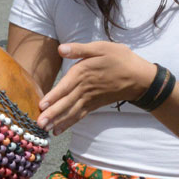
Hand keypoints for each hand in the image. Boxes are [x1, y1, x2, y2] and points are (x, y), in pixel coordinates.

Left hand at [36, 42, 157, 134]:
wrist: (139, 77)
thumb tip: (60, 49)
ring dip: (58, 121)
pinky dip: (68, 123)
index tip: (42, 105)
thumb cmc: (119, 59)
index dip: (54, 96)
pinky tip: (58, 130)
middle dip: (52, 114)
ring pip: (71, 112)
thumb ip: (80, 49)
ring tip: (45, 130)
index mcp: (83, 72)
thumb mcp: (101, 48)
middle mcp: (85, 88)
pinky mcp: (94, 105)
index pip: (66, 86)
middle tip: (39, 124)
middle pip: (66, 102)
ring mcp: (89, 99)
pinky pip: (79, 115)